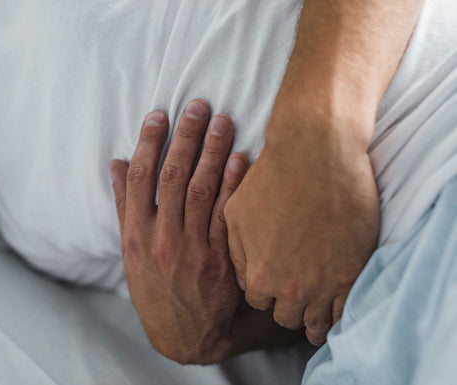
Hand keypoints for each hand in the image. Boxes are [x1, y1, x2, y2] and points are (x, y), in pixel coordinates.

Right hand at [109, 100, 249, 363]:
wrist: (185, 333)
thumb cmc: (155, 287)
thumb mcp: (131, 250)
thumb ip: (124, 204)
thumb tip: (118, 162)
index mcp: (136, 234)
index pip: (141, 178)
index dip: (150, 143)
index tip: (159, 114)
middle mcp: (162, 238)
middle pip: (173, 177)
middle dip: (186, 138)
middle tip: (198, 105)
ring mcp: (192, 248)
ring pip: (201, 191)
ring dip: (212, 153)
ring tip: (222, 121)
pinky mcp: (220, 259)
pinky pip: (227, 216)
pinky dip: (234, 186)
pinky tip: (242, 159)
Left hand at [224, 112, 379, 345]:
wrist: (316, 154)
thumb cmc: (272, 179)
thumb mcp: (237, 213)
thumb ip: (237, 252)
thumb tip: (242, 281)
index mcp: (259, 274)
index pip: (258, 300)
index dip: (264, 290)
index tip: (273, 282)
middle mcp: (290, 287)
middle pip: (287, 315)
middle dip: (288, 305)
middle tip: (296, 294)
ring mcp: (324, 284)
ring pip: (317, 321)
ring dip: (315, 318)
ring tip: (317, 315)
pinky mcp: (354, 273)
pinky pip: (346, 311)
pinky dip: (340, 312)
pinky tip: (337, 305)